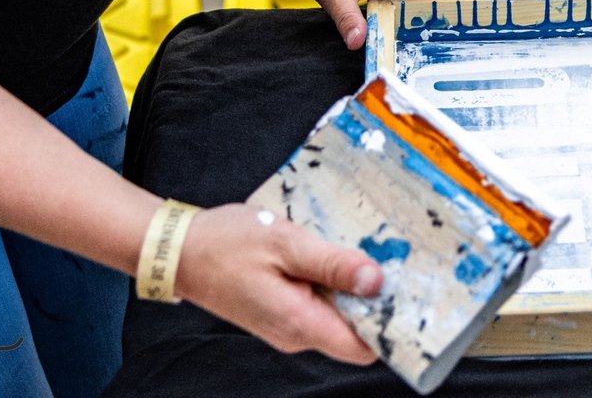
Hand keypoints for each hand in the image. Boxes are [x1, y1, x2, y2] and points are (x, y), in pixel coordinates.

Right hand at [176, 204, 383, 363]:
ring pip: (339, 314)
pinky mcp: (283, 311)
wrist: (179, 251)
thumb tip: (377, 282)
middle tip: (391, 256)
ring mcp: (288, 325)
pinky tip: (333, 252)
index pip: (365, 347)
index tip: (412, 293)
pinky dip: (333, 281)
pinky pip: (320, 304)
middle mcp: (297, 333)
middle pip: (357, 330)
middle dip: (377, 298)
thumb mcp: (285, 243)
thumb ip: (332, 264)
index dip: (392, 325)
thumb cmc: (226, 244)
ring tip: (362, 248)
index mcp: (300, 323)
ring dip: (353, 285)